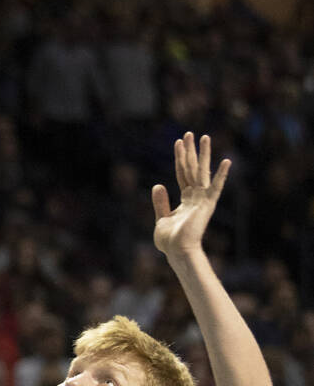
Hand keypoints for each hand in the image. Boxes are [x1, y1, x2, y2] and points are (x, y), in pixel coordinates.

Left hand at [152, 132, 229, 259]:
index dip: (180, 158)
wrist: (177, 252)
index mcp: (185, 199)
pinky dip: (221, 175)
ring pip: (202, 172)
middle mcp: (195, 197)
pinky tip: (226, 161)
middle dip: (191, 151)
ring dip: (203, 154)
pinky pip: (215, 187)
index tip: (178, 142)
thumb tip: (158, 184)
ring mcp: (201, 200)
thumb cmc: (170, 241)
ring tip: (204, 137)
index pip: (182, 173)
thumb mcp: (161, 219)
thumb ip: (160, 202)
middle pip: (192, 168)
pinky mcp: (207, 205)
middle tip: (190, 133)